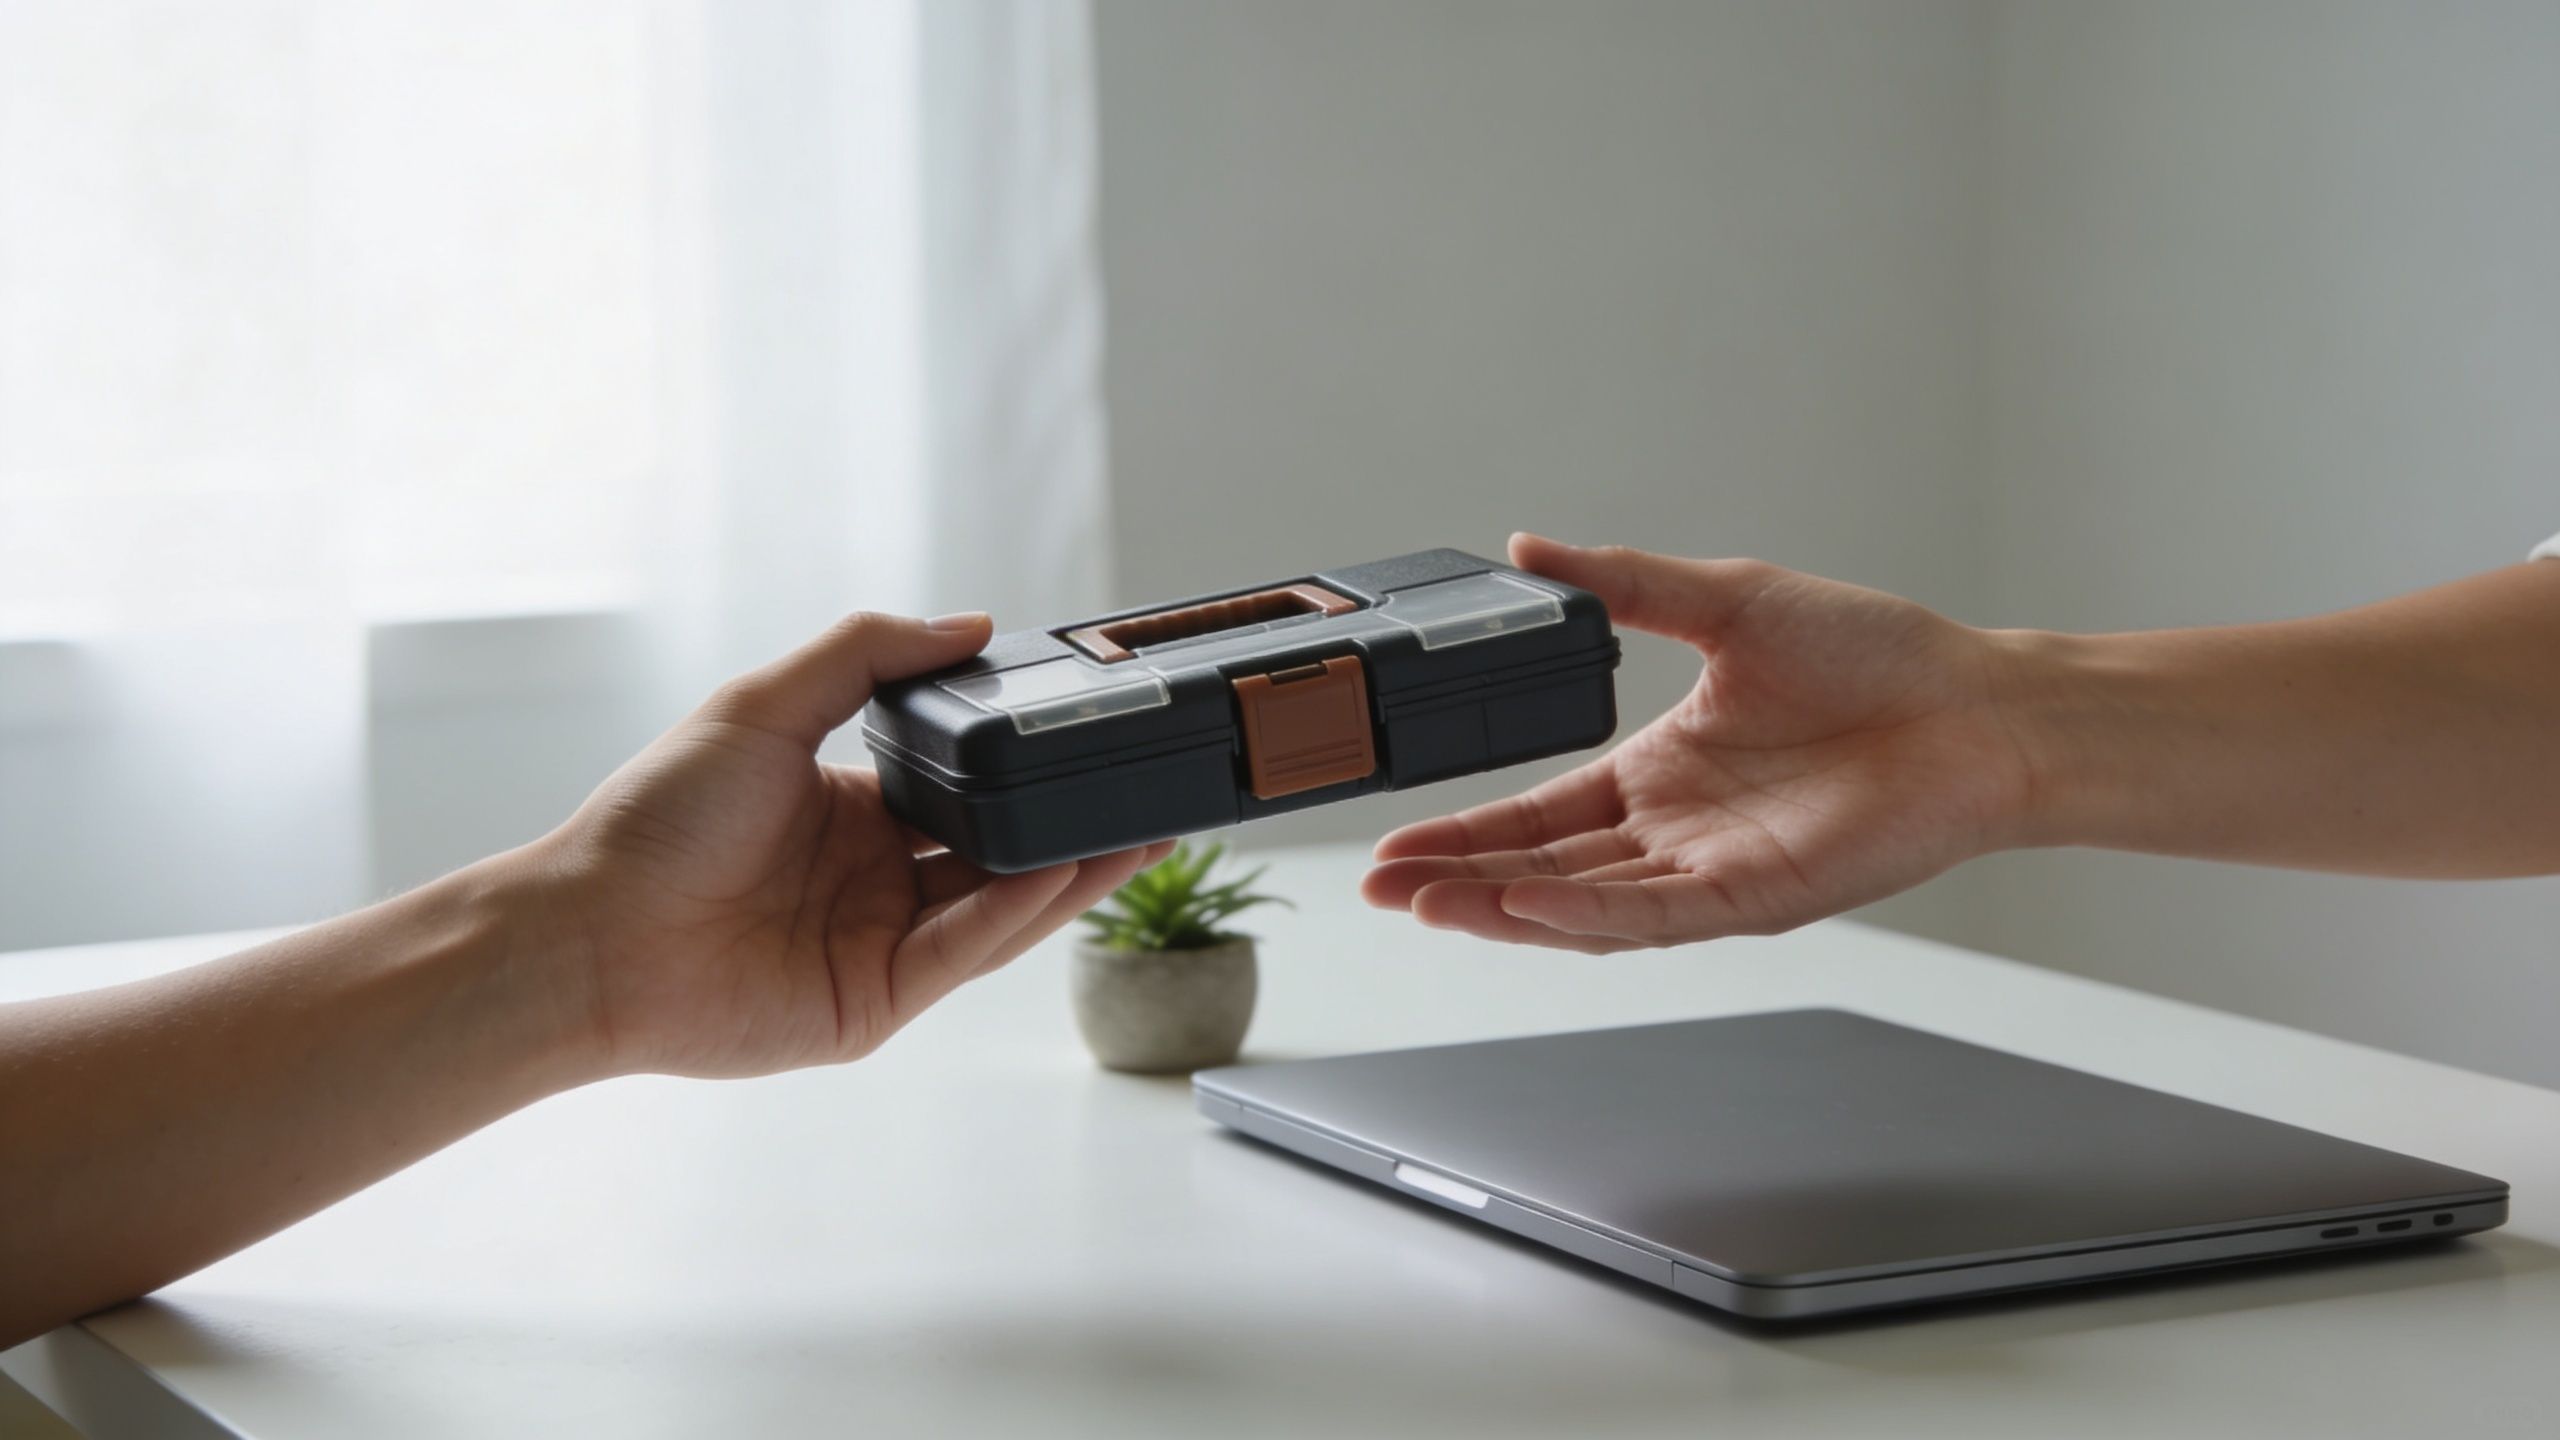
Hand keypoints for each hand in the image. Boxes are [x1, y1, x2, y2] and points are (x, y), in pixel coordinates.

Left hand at [533, 612, 1169, 1076]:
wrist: (590, 932)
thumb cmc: (653, 822)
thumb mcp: (763, 704)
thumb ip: (865, 655)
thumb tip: (969, 622)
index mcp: (850, 810)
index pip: (962, 787)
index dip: (1023, 768)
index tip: (1087, 736)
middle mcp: (873, 879)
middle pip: (997, 851)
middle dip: (1072, 825)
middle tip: (1147, 789)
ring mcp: (879, 945)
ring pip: (998, 906)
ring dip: (1070, 872)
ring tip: (1141, 830)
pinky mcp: (876, 1003)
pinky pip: (963, 953)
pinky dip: (1017, 916)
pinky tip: (1062, 875)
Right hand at [1362, 535, 2035, 949]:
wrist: (1978, 704)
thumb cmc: (1879, 658)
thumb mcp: (1725, 600)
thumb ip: (1625, 579)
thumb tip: (1533, 546)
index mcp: (1659, 771)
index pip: (1537, 815)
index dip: (1465, 833)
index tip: (1396, 846)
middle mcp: (1675, 832)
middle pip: (1540, 872)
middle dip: (1457, 883)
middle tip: (1382, 891)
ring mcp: (1712, 872)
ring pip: (1584, 907)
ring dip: (1503, 910)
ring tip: (1428, 905)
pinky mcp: (1757, 897)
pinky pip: (1657, 914)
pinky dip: (1588, 916)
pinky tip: (1528, 908)